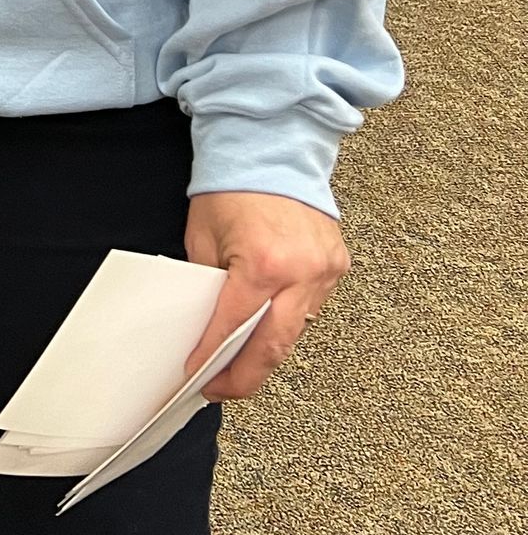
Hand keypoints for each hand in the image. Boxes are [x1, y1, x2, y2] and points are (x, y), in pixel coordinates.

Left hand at [184, 190, 350, 400]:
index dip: (212, 357)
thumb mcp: (203, 236)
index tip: (197, 376)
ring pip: (296, 330)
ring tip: (240, 363)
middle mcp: (300, 272)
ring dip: (268, 349)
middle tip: (222, 390)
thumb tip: (207, 323)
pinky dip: (288, 318)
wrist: (273, 144)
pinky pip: (311, 306)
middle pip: (274, 347)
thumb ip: (209, 283)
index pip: (233, 327)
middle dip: (246, 377)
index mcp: (262, 263)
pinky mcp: (337, 265)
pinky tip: (267, 325)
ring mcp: (324, 270)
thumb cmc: (233, 183)